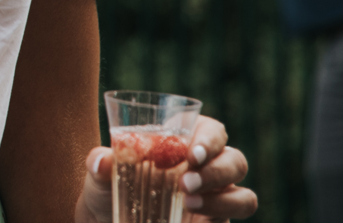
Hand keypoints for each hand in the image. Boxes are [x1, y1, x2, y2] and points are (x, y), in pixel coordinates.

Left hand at [76, 116, 255, 221]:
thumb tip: (102, 160)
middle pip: (233, 158)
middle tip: (186, 182)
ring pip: (243, 192)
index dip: (207, 138)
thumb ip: (100, 166)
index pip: (208, 129)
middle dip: (216, 169)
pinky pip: (238, 213)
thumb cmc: (109, 190)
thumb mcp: (99, 178)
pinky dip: (225, 212)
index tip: (192, 153)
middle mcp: (206, 166)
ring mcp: (216, 196)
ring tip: (189, 202)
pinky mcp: (218, 220)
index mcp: (182, 142)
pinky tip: (197, 218)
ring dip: (223, 197)